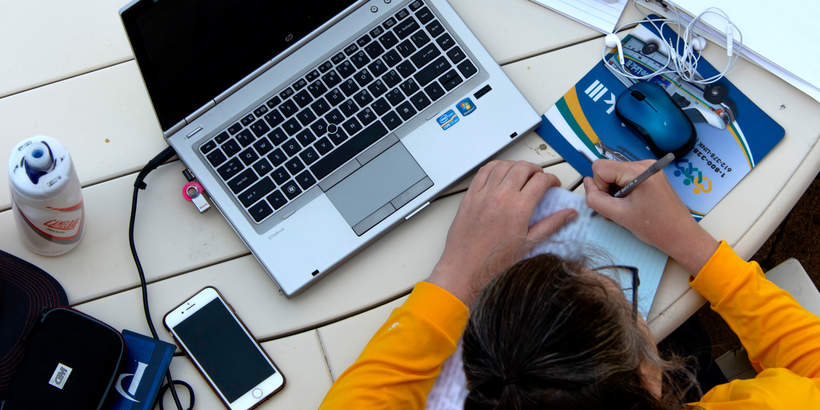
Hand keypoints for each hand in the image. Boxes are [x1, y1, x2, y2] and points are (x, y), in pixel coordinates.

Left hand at [428, 160, 576, 305]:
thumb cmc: (495, 259)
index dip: (551, 179)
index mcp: (519, 208)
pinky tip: (500, 173)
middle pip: (523, 168)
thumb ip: (551, 224)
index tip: (553, 185)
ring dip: (516, 166)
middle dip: (536, 170)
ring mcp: (484, 194)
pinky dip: (495, 167)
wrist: (466, 265)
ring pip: (504, 165)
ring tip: (521, 173)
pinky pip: (484, 171)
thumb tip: (569, 214)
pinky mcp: (471, 195)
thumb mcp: (529, 243)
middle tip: (539, 178)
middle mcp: (501, 196)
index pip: (541, 181)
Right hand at [584, 159, 718, 274]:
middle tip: (619, 209)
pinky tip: (633, 204)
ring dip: (615, 192)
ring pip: (615, 175)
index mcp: (637, 171)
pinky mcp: (651, 175)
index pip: (600, 167)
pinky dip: (624, 191)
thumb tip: (587, 183)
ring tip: (627, 208)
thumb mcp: (618, 215)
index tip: (612, 202)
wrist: (681, 235)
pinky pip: (626, 178)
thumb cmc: (655, 227)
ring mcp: (648, 168)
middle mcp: (644, 164)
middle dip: (608, 190)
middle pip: (608, 170)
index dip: (599, 186)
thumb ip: (595, 198)